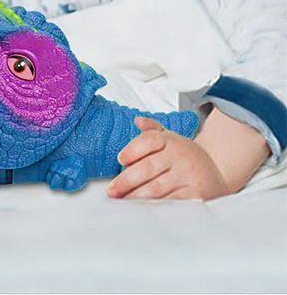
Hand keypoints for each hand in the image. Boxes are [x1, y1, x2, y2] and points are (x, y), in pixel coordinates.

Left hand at [107, 116, 229, 200]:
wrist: (218, 170)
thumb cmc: (186, 155)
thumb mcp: (171, 138)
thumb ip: (152, 130)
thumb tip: (138, 121)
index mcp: (171, 141)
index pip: (149, 141)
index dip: (132, 150)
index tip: (120, 160)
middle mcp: (180, 156)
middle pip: (148, 167)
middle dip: (127, 180)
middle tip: (112, 190)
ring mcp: (188, 176)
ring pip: (158, 187)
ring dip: (137, 196)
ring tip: (123, 201)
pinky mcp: (196, 195)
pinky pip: (172, 202)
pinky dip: (156, 206)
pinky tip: (144, 209)